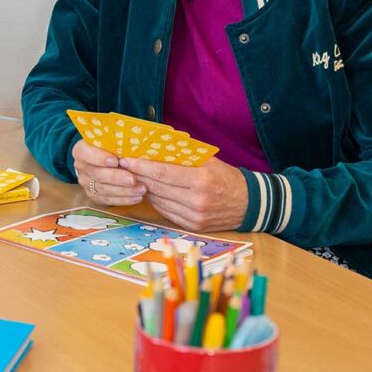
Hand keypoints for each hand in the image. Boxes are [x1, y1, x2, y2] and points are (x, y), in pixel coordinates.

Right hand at [72, 139, 142, 206]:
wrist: (106, 161)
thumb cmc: (112, 147)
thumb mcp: (113, 141)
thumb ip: (119, 143)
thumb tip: (136, 142)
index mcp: (81, 150)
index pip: (84, 153)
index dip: (99, 157)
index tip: (115, 161)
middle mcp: (81, 166)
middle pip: (96, 173)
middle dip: (116, 177)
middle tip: (132, 179)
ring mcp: (86, 182)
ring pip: (103, 189)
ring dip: (123, 190)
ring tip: (141, 189)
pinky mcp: (93, 195)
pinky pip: (108, 200)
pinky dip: (123, 199)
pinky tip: (137, 198)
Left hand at [120, 156, 247, 232]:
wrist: (249, 204)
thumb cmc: (226, 177)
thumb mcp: (209, 161)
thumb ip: (184, 154)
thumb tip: (155, 144)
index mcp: (201, 179)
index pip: (163, 173)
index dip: (141, 166)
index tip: (125, 159)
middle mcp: (197, 200)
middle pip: (157, 188)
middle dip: (137, 176)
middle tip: (122, 167)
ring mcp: (194, 216)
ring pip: (159, 201)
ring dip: (144, 189)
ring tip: (133, 178)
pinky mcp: (192, 226)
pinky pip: (166, 212)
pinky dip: (156, 201)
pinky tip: (150, 192)